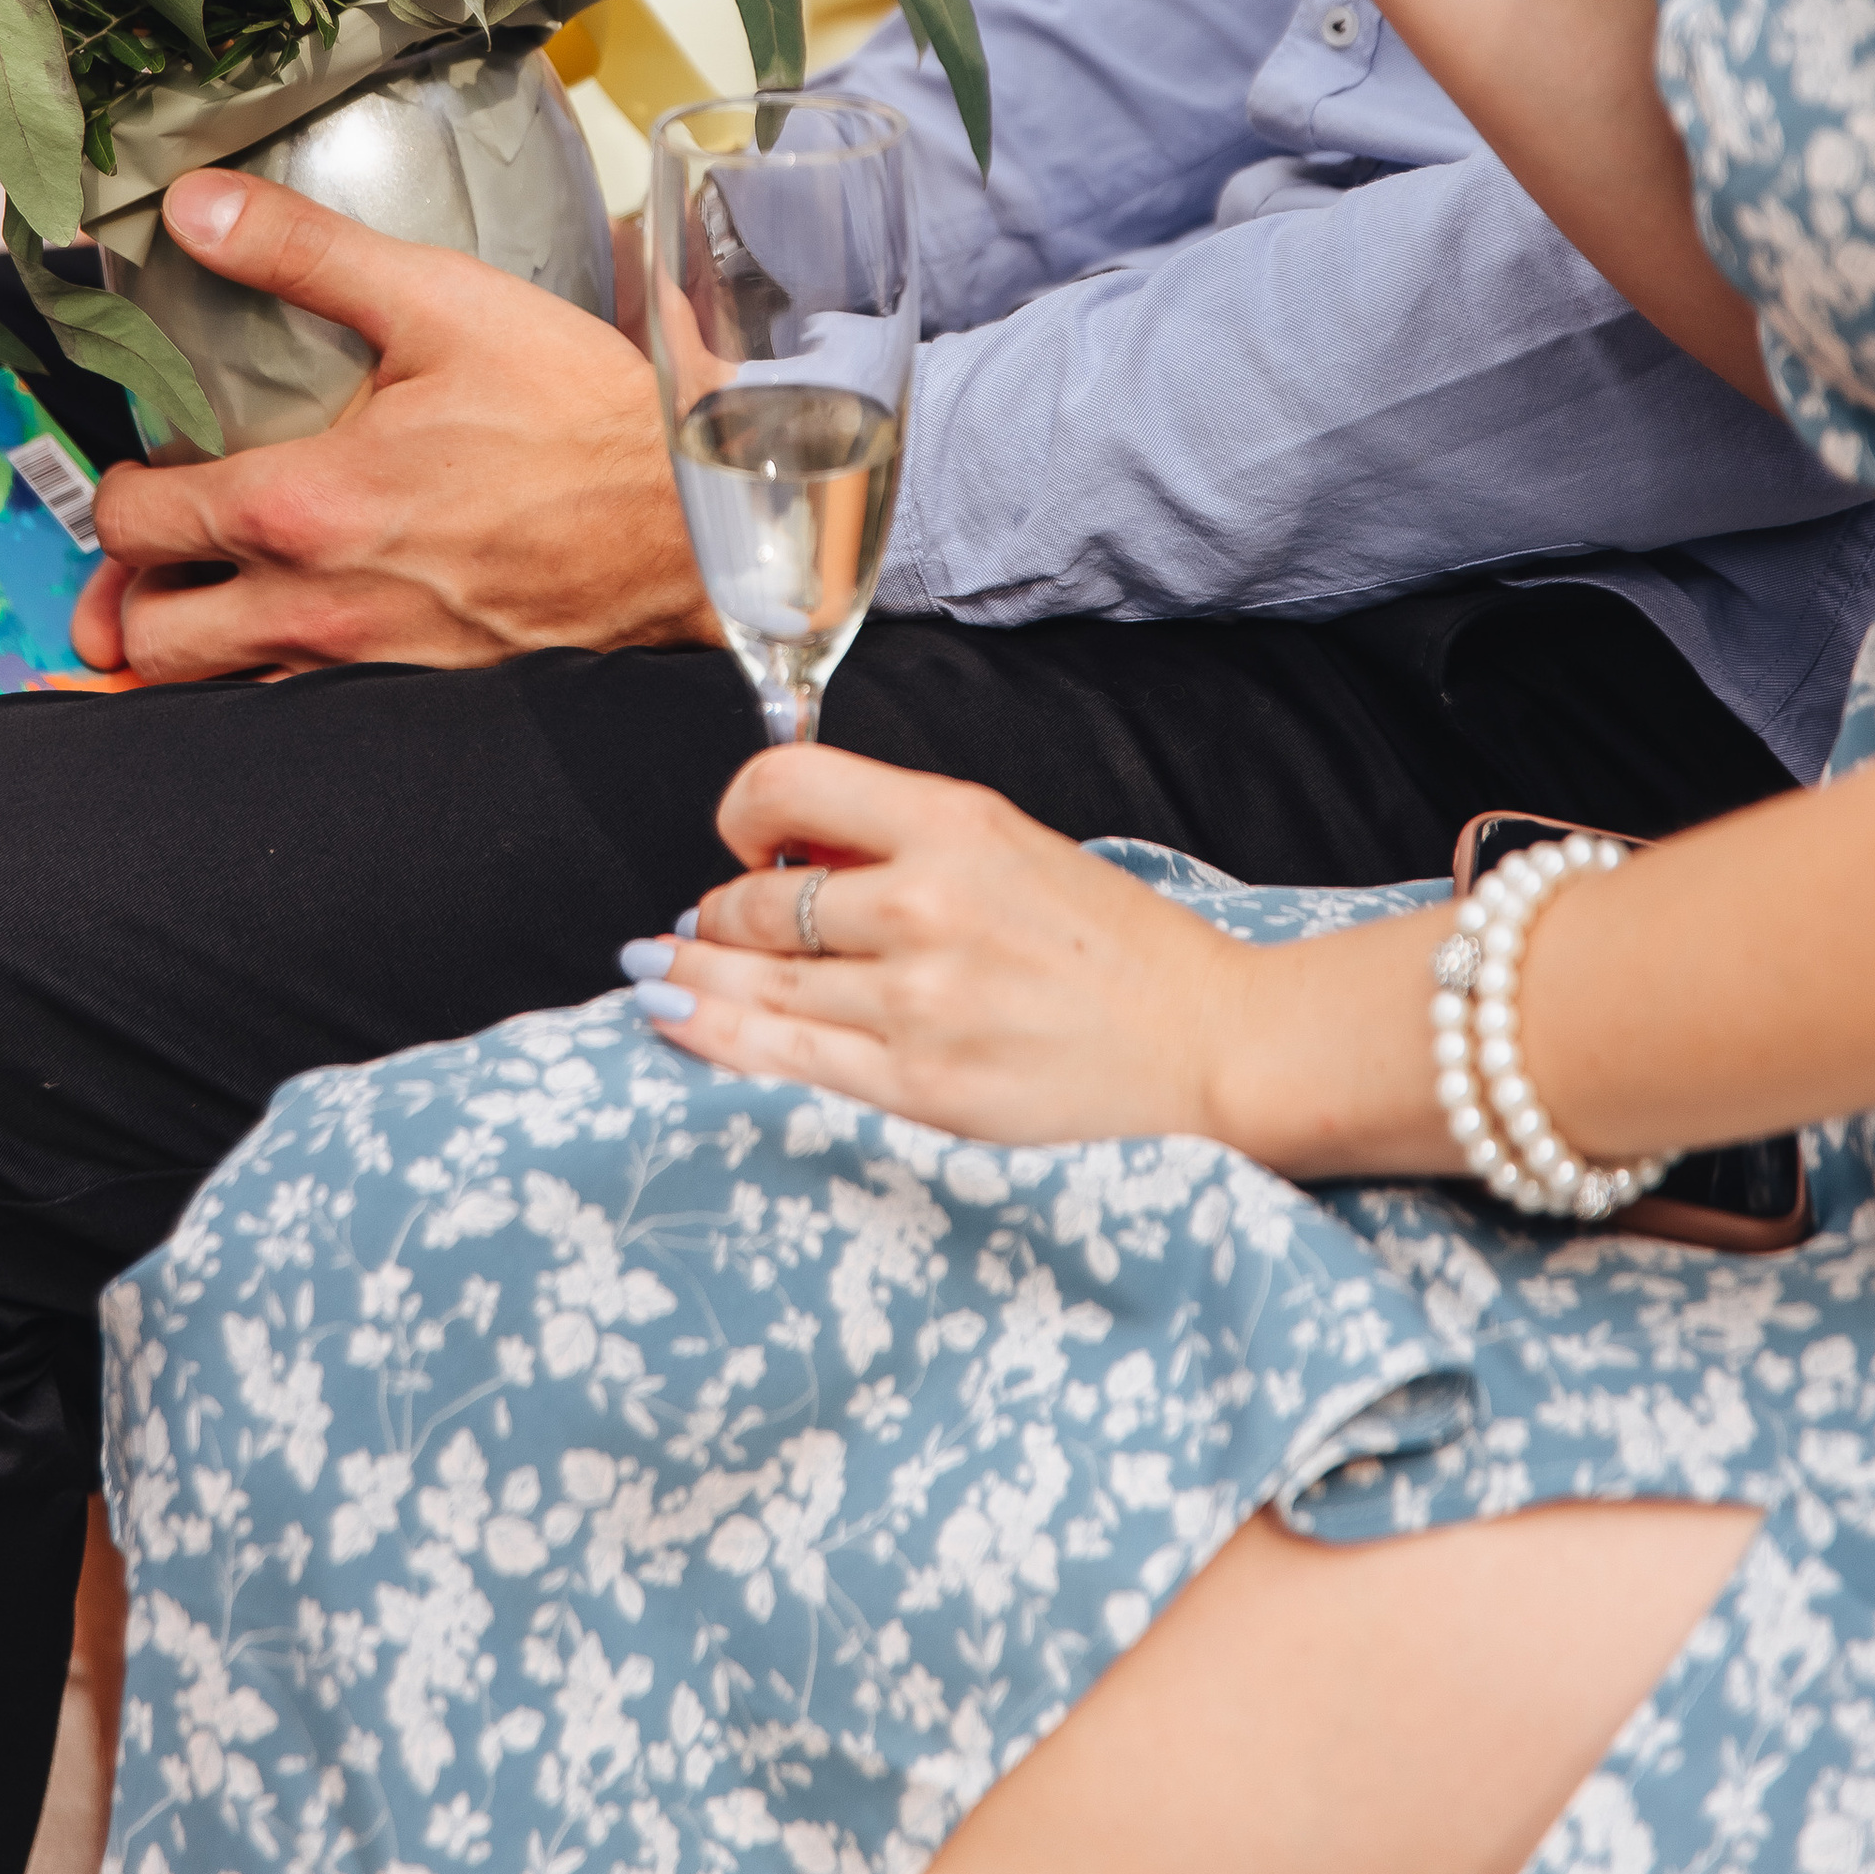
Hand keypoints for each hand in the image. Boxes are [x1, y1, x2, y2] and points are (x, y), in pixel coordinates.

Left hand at [70, 167, 710, 679]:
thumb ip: (302, 251)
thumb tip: (193, 206)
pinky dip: (263, 691)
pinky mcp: (416, 703)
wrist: (691, 527)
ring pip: (208, 698)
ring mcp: (364, 670)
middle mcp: (315, 607)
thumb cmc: (581, 418)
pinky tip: (288, 644)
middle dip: (132, 588)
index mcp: (300, 506)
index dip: (123, 490)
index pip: (133, 524)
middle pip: (147, 634)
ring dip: (186, 649)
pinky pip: (292, 724)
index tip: (150, 468)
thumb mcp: (440, 302)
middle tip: (159, 546)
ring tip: (201, 601)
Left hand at [620, 742, 1257, 1146]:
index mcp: (953, 823)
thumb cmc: (1117, 950)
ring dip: (695, 976)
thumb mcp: (1013, 848)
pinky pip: (784, 1060)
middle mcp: (924, 905)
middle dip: (716, 913)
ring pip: (755, 983)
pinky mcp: (919, 1090)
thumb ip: (904, 844)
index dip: (741, 811)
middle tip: (706, 926)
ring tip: (662, 973)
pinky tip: (677, 1022)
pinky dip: (716, 1038)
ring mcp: (917, 1005)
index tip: (746, 840)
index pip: (786, 783)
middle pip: (755, 901)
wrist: (1212, 1048)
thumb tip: (792, 858)